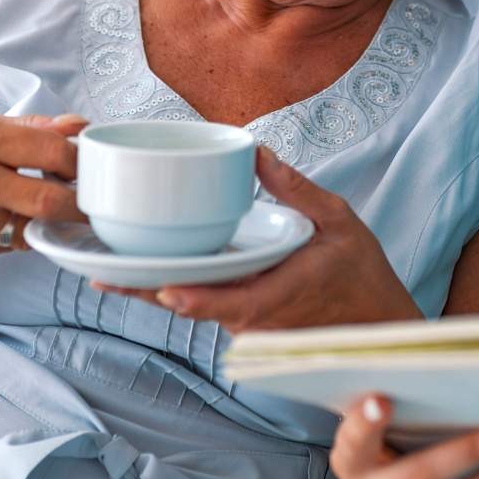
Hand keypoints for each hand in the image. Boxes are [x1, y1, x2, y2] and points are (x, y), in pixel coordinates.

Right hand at [0, 111, 87, 264]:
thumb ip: (31, 128)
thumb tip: (80, 127)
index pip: (51, 152)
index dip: (80, 162)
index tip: (89, 167)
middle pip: (47, 201)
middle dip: (78, 206)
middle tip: (90, 204)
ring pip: (27, 230)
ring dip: (41, 222)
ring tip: (36, 207)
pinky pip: (3, 248)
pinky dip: (10, 236)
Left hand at [95, 148, 421, 329]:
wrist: (377, 324)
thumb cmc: (362, 274)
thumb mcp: (340, 220)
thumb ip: (296, 190)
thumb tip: (257, 154)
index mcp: (281, 293)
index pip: (231, 303)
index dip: (195, 298)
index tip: (163, 288)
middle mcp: (256, 318)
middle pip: (194, 307)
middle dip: (147, 291)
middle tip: (101, 276)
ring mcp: (247, 324)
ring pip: (194, 309)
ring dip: (154, 292)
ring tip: (107, 274)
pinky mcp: (243, 322)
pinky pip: (204, 307)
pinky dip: (175, 291)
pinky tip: (142, 274)